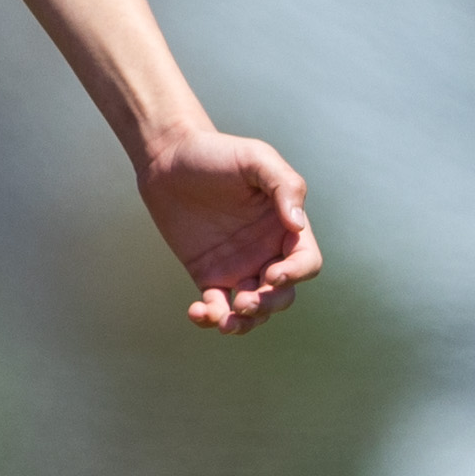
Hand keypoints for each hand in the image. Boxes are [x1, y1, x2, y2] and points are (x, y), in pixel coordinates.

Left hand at [137, 130, 320, 332]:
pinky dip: (211, 317)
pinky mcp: (209, 275)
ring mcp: (239, 267)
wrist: (168, 158)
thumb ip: (284, 185)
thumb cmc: (217, 153)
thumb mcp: (256, 158)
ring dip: (245, 322)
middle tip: (245, 301)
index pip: (306, 263)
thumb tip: (298, 226)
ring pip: (253, 310)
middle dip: (269, 305)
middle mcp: (267, 252)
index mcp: (285, 228)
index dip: (295, 275)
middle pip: (283, 295)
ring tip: (224, 321)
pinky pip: (218, 306)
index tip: (271, 274)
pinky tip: (198, 311)